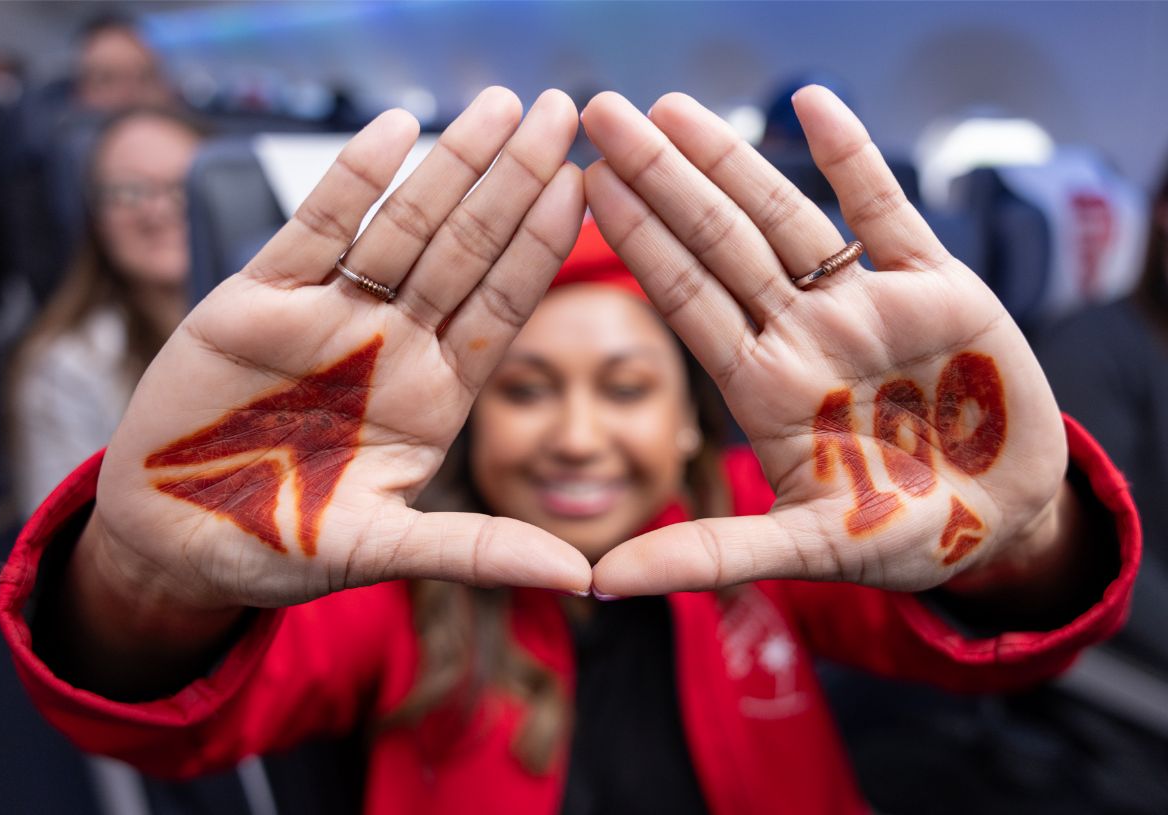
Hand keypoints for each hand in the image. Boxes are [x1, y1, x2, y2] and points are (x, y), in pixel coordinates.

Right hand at [91, 88, 591, 615]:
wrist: (173, 537)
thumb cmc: (280, 546)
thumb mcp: (381, 552)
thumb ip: (476, 551)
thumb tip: (581, 576)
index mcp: (435, 395)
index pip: (502, 305)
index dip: (543, 246)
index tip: (589, 186)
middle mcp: (393, 344)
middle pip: (466, 249)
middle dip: (513, 182)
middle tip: (563, 113)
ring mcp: (330, 316)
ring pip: (401, 227)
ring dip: (450, 166)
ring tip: (500, 106)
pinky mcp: (258, 301)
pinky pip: (312, 230)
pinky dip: (350, 183)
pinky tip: (395, 131)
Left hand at [582, 87, 1067, 595]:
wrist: (1004, 523)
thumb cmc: (900, 539)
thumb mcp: (805, 550)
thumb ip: (710, 554)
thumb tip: (599, 583)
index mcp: (764, 385)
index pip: (686, 298)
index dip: (638, 241)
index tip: (584, 184)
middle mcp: (802, 333)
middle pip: (720, 242)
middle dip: (663, 179)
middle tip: (602, 112)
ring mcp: (865, 305)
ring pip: (787, 217)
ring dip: (733, 160)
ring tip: (675, 105)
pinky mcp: (937, 288)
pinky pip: (888, 213)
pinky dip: (855, 160)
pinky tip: (811, 104)